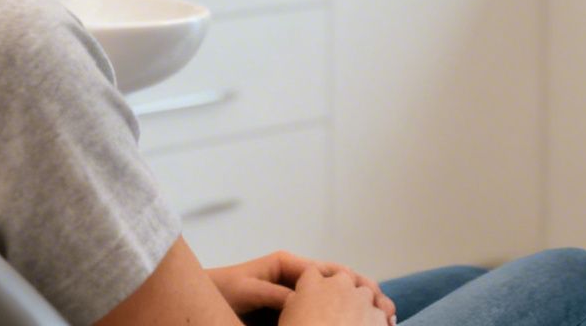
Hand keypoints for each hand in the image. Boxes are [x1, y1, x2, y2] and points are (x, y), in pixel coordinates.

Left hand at [215, 252, 394, 321]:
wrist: (197, 304)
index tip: (370, 293)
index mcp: (287, 266)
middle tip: (387, 308)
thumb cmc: (216, 292)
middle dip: (364, 294)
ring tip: (384, 319)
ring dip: (356, 309)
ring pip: (332, 301)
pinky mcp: (289, 315)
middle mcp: (294, 278)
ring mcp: (294, 297)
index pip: (328, 270)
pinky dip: (338, 320)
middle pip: (338, 284)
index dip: (352, 281)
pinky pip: (318, 315)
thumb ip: (274, 292)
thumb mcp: (246, 290)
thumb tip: (303, 297)